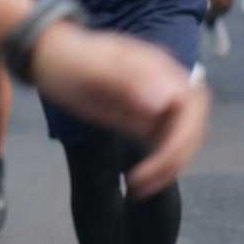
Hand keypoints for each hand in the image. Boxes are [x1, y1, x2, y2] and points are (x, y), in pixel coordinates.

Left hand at [30, 28, 210, 195]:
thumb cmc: (70, 59)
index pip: (191, 104)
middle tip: (143, 180)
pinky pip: (163, 146)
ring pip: (180, 140)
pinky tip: (135, 182)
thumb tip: (165, 103)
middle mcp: (164, 85)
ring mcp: (156, 103)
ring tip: (136, 186)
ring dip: (167, 167)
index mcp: (159, 68)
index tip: (160, 158)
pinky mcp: (144, 119)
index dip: (184, 135)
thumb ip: (130, 82)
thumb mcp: (95, 69)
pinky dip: (156, 166)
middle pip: (192, 125)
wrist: (50, 57)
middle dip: (176, 157)